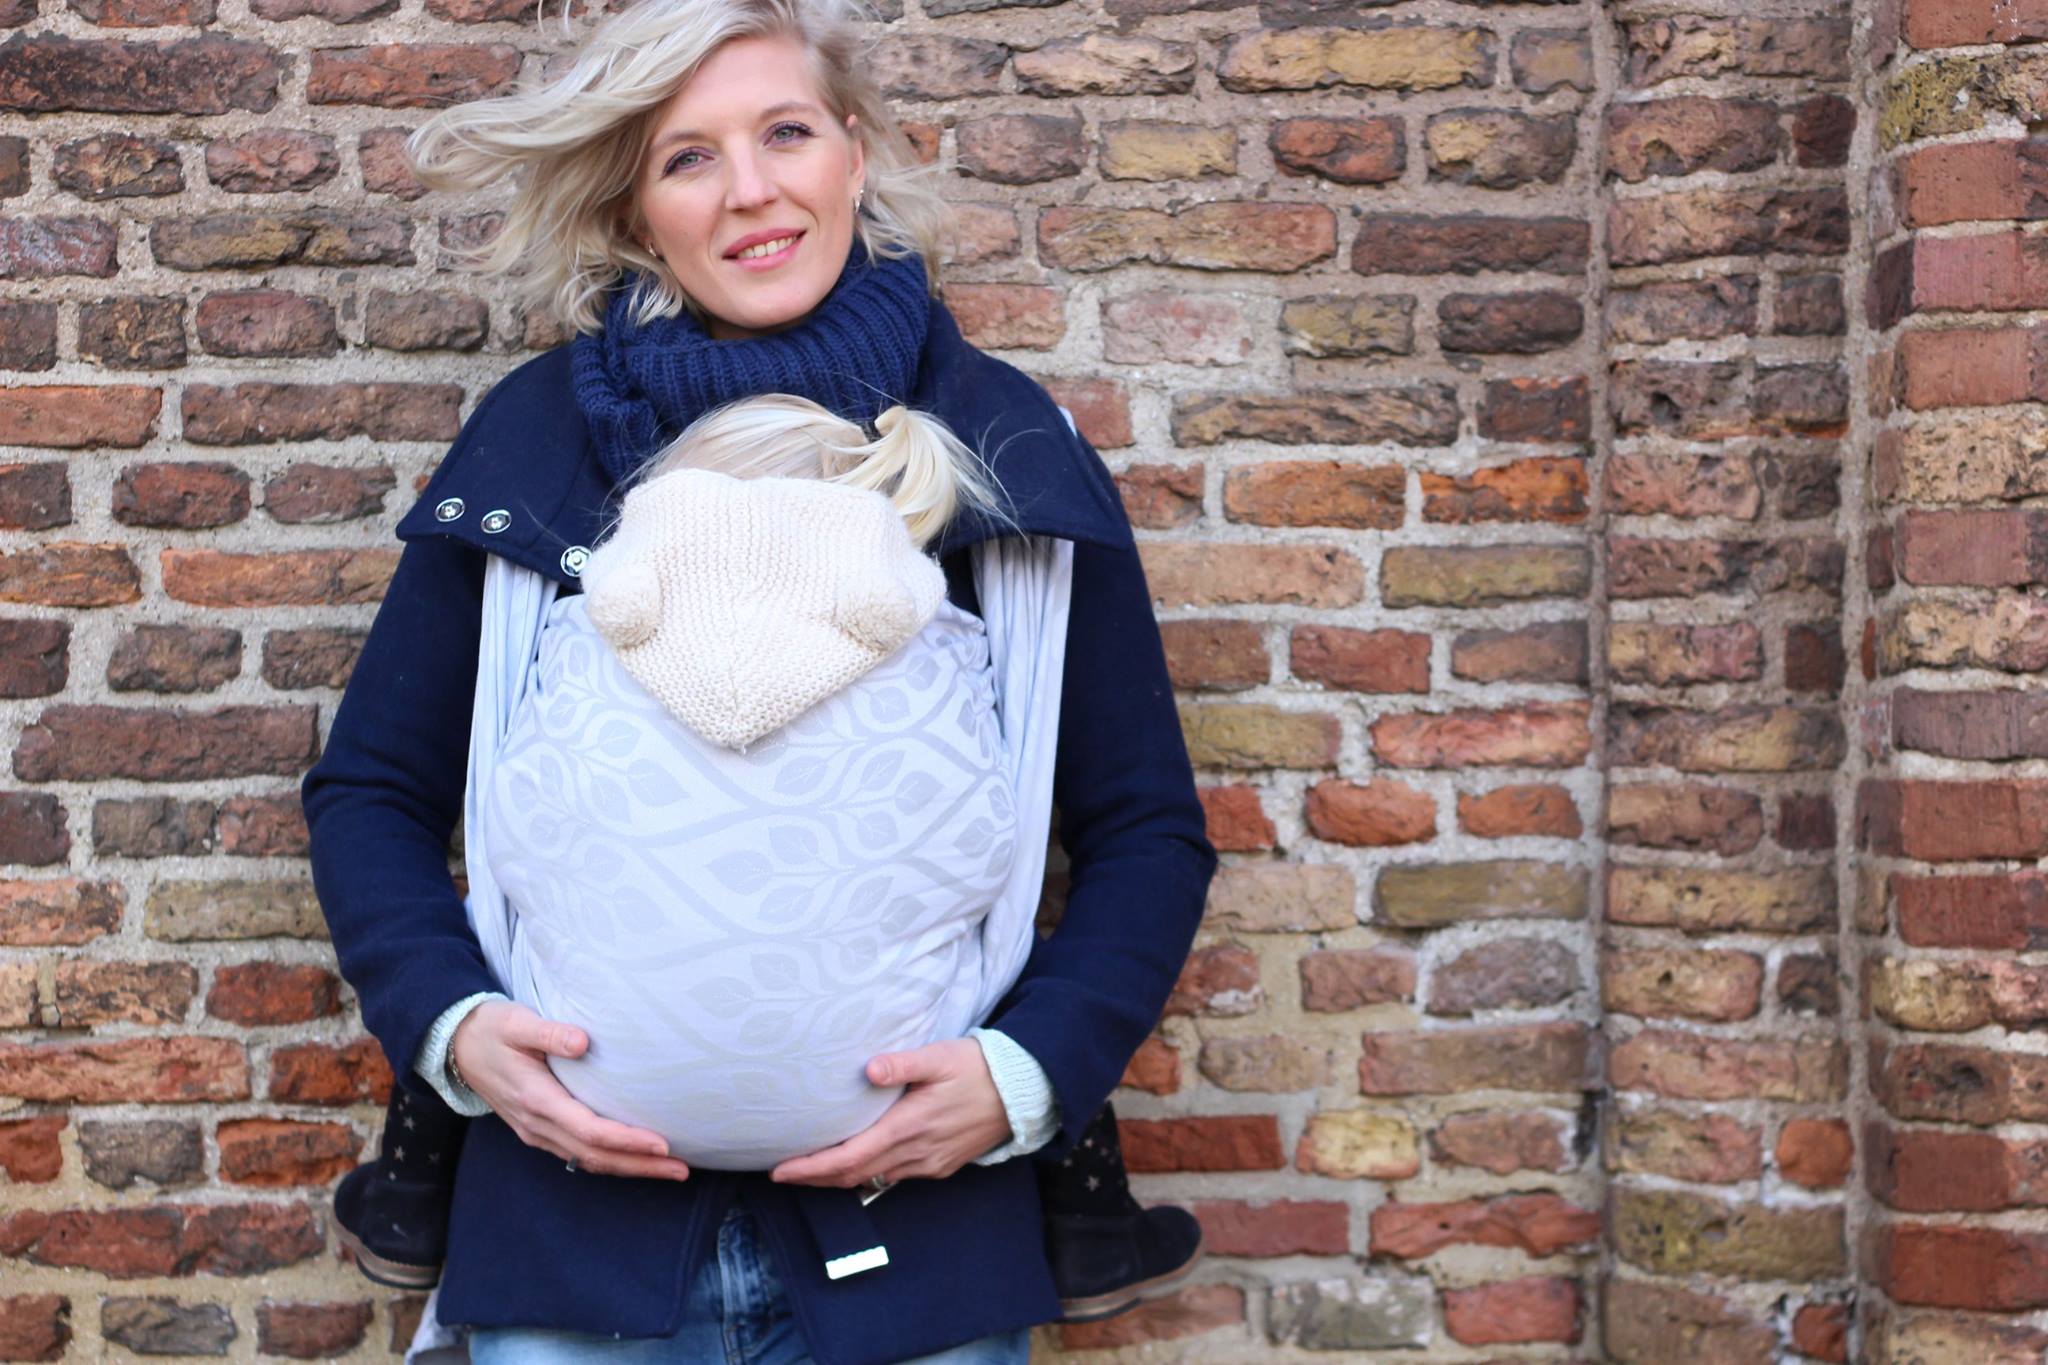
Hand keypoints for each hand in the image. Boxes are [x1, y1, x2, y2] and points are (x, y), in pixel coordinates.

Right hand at [449, 999, 690, 1181]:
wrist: (455, 1046)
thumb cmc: (491, 1029)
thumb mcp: (516, 1022)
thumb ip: (549, 1032)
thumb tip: (583, 1041)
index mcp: (535, 1099)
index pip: (588, 1130)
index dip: (626, 1140)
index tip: (662, 1143)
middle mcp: (537, 1124)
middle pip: (594, 1155)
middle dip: (639, 1165)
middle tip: (682, 1169)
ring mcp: (536, 1132)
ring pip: (587, 1161)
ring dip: (629, 1168)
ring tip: (669, 1169)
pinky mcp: (539, 1131)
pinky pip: (578, 1155)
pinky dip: (609, 1160)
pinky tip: (634, 1159)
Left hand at [770, 1039, 1010, 1188]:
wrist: (1021, 1093)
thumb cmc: (977, 1068)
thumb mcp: (940, 1057)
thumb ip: (903, 1064)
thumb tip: (869, 1068)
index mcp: (909, 1127)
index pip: (849, 1158)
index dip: (811, 1168)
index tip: (779, 1170)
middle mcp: (916, 1154)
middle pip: (853, 1175)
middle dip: (814, 1177)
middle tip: (781, 1173)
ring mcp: (928, 1164)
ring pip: (871, 1178)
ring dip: (838, 1177)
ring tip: (809, 1168)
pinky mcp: (939, 1165)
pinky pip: (893, 1176)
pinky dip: (865, 1173)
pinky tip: (854, 1161)